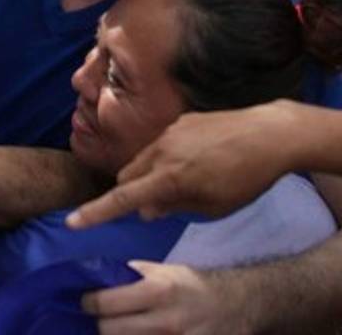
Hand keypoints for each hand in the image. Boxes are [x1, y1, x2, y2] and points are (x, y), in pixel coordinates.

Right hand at [67, 102, 298, 227]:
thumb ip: (174, 206)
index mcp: (168, 177)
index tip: (72, 222)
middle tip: (156, 207)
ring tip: (185, 182)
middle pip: (127, 176)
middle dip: (130, 193)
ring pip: (143, 158)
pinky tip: (198, 161)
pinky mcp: (183, 120)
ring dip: (148, 175)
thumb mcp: (213, 206)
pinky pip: (162, 143)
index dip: (96, 213)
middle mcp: (161, 150)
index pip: (123, 199)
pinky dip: (166, 158)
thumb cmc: (245, 178)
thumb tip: (146, 208)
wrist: (269, 134)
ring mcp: (171, 132)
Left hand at [82, 261, 253, 334]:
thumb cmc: (194, 285)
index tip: (86, 302)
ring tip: (117, 329)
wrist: (234, 305)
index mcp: (157, 291)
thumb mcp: (166, 271)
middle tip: (100, 320)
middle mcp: (164, 321)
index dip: (90, 303)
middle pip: (110, 331)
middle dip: (100, 325)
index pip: (106, 303)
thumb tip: (102, 275)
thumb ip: (136, 274)